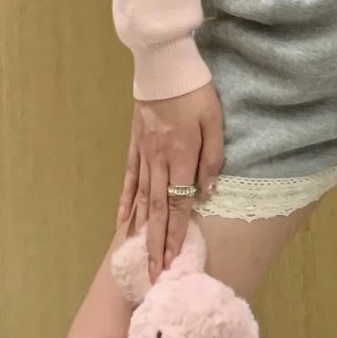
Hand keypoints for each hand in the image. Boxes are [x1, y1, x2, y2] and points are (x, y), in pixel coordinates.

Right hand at [117, 82, 224, 282]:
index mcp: (180, 156)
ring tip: (140, 255)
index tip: (173, 262)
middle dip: (156, 244)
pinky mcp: (135, 143)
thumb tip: (205, 194)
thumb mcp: (214, 120)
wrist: (163, 64)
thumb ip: (212, 157)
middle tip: (153, 274)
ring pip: (142, 198)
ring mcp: (143, 153)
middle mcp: (158, 160)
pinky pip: (129, 177)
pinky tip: (123, 220)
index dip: (176, 235)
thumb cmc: (195, 90)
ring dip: (142, 229)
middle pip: (157, 209)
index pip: (179, 204)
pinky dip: (126, 200)